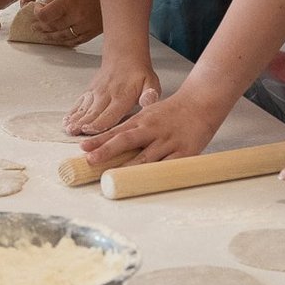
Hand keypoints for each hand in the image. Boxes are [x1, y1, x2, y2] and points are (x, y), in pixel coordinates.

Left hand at [33, 0, 103, 45]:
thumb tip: (44, 5)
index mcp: (70, 0)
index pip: (46, 15)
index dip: (37, 14)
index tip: (36, 9)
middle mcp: (77, 15)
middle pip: (53, 26)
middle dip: (41, 26)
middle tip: (34, 25)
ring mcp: (87, 25)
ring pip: (63, 36)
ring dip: (51, 36)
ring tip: (43, 35)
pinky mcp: (95, 31)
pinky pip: (77, 40)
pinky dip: (66, 41)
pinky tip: (60, 40)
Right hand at [66, 59, 160, 139]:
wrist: (124, 55)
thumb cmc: (139, 74)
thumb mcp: (151, 82)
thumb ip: (150, 94)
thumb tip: (148, 101)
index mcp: (123, 96)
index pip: (110, 113)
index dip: (99, 123)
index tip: (89, 130)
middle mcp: (107, 95)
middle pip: (94, 112)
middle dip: (83, 124)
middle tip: (74, 132)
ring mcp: (96, 92)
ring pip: (84, 108)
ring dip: (75, 119)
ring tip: (68, 128)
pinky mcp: (89, 91)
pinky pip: (79, 102)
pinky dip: (72, 111)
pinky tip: (66, 120)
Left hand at [80, 83, 226, 165]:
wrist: (201, 103)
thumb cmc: (171, 112)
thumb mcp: (148, 114)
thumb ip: (131, 127)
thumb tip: (107, 141)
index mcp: (141, 120)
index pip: (116, 131)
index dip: (99, 140)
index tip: (83, 148)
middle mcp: (152, 129)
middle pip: (126, 140)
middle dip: (107, 151)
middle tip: (91, 160)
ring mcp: (168, 141)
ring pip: (146, 156)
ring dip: (129, 167)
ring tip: (113, 176)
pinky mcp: (184, 152)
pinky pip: (169, 166)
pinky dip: (157, 174)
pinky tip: (147, 181)